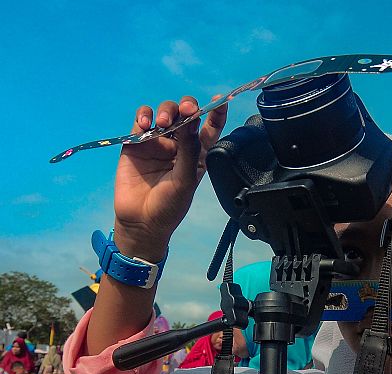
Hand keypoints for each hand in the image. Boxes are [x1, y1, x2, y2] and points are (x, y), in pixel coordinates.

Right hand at [112, 96, 227, 259]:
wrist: (141, 221)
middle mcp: (180, 145)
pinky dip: (144, 116)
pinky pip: (142, 121)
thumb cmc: (169, 205)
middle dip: (187, 107)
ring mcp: (158, 142)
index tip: (220, 100)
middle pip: (186, 114)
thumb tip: (190, 119)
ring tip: (161, 123)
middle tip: (186, 111)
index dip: (216, 112)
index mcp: (198, 154)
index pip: (210, 128)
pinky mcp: (137, 143)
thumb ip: (188, 148)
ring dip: (165, 111)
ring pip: (165, 113)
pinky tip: (145, 123)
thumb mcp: (185, 179)